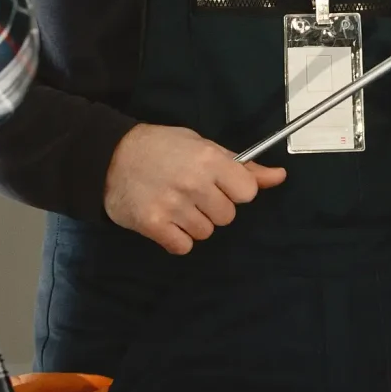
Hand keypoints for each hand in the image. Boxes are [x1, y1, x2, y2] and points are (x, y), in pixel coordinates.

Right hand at [103, 122, 285, 254]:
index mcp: (209, 159)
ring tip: (175, 202)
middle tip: (192, 192)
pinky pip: (183, 246)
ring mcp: (173, 207)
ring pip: (206, 233)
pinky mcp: (154, 226)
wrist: (110, 156)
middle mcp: (194, 184)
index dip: (236, 190)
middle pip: (227, 216)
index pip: (247, 192)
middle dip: (214, 207)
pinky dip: (176, 237)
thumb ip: (241, 166)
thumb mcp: (202, 145)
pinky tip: (166, 218)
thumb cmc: (162, 146)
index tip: (221, 185)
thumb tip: (280, 177)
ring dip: (194, 222)